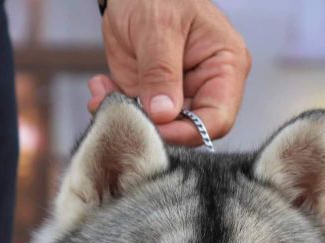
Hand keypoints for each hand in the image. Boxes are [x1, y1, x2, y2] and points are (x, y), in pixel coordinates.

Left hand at [89, 0, 250, 145]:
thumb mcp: (159, 27)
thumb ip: (161, 71)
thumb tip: (163, 113)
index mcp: (224, 67)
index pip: (217, 118)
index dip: (187, 132)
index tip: (154, 127)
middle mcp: (205, 86)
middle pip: (186, 130)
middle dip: (150, 127)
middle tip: (117, 110)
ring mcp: (176, 93)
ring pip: (156, 128)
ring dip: (125, 117)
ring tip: (101, 94)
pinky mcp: (150, 95)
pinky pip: (135, 115)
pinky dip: (113, 107)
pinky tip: (100, 87)